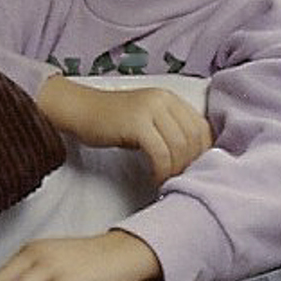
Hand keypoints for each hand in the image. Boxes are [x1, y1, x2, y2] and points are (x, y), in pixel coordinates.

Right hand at [36, 76, 211, 183]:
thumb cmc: (110, 121)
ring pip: (179, 146)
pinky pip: (160, 152)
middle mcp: (163, 99)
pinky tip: (154, 179)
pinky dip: (161, 170)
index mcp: (169, 97)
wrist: (77, 109)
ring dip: (176, 170)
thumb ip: (169, 130)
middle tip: (181, 182)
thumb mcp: (146, 120)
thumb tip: (192, 158)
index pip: (202, 127)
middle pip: (193, 138)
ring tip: (167, 183)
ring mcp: (150, 108)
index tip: (195, 171)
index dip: (204, 153)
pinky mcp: (136, 122)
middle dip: (191, 165)